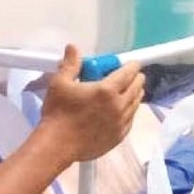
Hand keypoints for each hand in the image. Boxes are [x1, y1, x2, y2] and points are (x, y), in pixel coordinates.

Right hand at [40, 45, 145, 161]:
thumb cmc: (58, 113)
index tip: (133, 64)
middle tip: (133, 75)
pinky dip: (130, 111)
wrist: (57, 145)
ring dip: (135, 94)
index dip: (132, 66)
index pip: (127, 73)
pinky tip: (126, 110)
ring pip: (135, 104)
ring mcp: (120, 123)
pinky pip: (130, 120)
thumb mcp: (60, 83)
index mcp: (106, 90)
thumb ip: (70, 64)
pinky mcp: (119, 136)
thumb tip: (73, 48)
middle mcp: (118, 106)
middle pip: (136, 88)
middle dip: (136, 79)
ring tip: (132, 90)